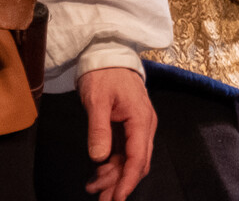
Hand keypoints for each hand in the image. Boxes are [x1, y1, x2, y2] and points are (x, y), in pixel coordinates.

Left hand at [79, 67, 154, 200]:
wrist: (108, 52)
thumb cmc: (104, 72)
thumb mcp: (97, 99)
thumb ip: (99, 129)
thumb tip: (99, 158)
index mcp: (141, 119)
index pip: (137, 157)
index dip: (127, 180)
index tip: (117, 197)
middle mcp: (144, 125)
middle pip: (136, 163)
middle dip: (120, 184)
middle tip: (102, 200)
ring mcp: (137, 126)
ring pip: (129, 160)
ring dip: (114, 177)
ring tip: (94, 189)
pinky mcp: (129, 126)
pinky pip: (123, 151)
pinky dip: (112, 165)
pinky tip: (98, 175)